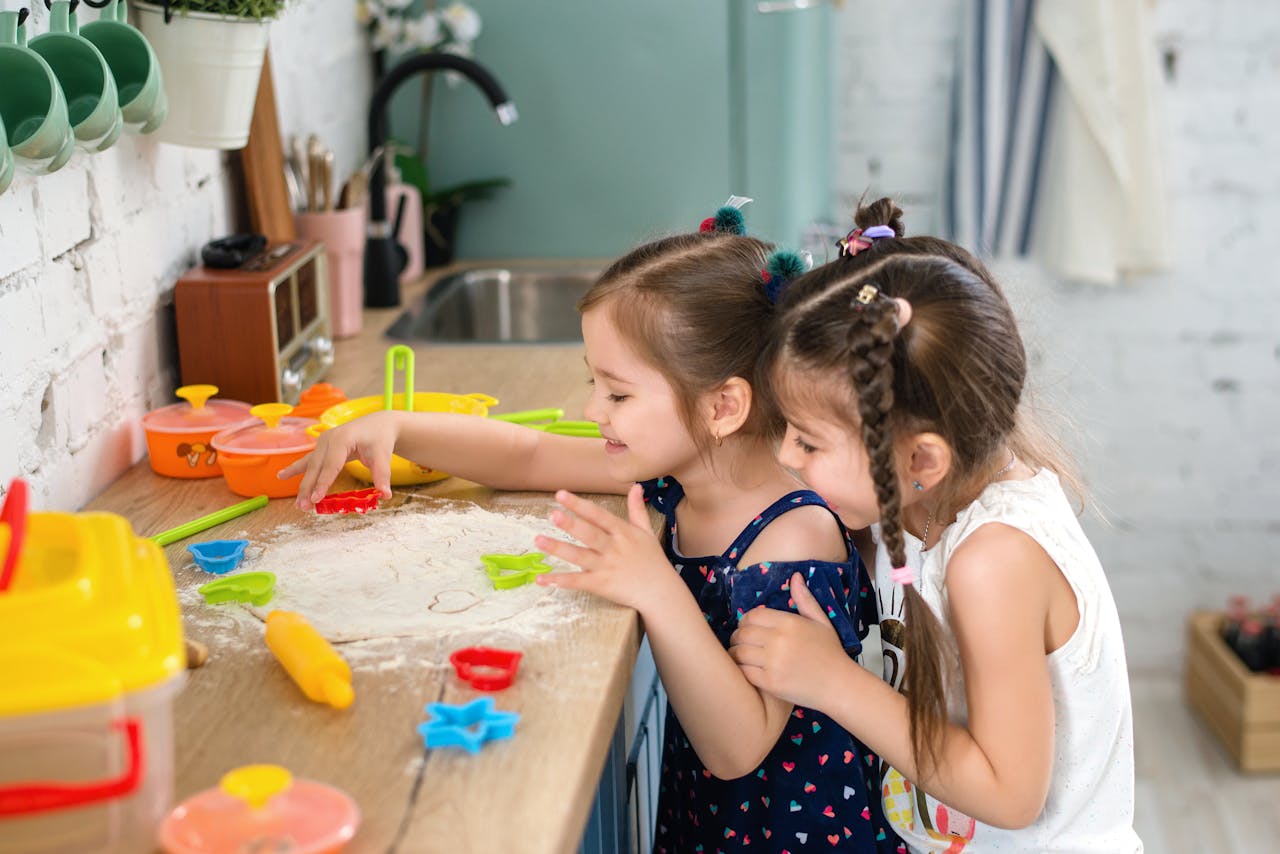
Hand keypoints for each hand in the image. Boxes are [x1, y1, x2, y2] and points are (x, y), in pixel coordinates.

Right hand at [279, 411, 399, 509]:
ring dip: (303, 485)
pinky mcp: (322, 446)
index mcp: (342, 439)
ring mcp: (323, 442)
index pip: (331, 466)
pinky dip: (295, 469)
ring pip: (310, 466)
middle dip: (309, 488)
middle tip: (304, 507)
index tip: (316, 499)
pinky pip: (308, 460)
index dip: (323, 483)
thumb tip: (384, 495)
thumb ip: (382, 475)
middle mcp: (328, 439)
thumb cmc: (380, 438)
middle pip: (316, 467)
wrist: (378, 424)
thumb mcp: (383, 456)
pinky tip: (281, 476)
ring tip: (297, 503)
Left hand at [534, 484, 675, 613]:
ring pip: (580, 556)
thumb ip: (637, 510)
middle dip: (571, 524)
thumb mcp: (647, 532)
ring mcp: (606, 567)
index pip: (598, 515)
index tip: (561, 494)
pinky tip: (542, 579)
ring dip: (559, 548)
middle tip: (552, 514)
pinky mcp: (601, 585)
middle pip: (590, 534)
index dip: (580, 505)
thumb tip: (636, 486)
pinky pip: (578, 582)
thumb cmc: (653, 560)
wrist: (661, 592)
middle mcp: (613, 548)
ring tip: (538, 540)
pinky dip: (560, 581)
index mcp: (623, 532)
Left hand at [729, 572, 850, 709]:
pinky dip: (741, 670)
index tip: (748, 628)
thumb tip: (795, 576)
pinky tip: (748, 670)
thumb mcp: (821, 621)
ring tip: (741, 656)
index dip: (745, 621)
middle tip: (742, 643)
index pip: (752, 616)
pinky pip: (743, 672)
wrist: (840, 685)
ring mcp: (773, 662)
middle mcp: (779, 640)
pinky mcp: (770, 682)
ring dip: (736, 653)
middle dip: (738, 637)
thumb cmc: (831, 652)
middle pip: (741, 634)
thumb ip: (805, 600)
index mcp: (789, 623)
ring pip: (738, 653)